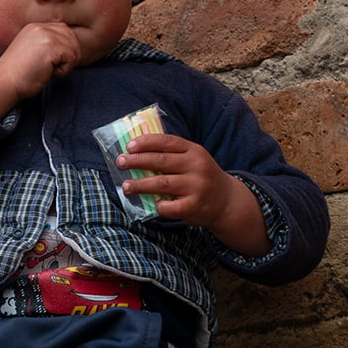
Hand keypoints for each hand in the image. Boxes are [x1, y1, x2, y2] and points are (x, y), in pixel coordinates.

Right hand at [0, 23, 82, 119]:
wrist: (3, 82)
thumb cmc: (18, 75)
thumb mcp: (33, 53)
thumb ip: (48, 46)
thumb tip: (72, 50)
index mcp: (35, 28)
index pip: (64, 31)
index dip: (65, 48)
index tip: (53, 63)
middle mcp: (41, 28)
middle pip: (72, 38)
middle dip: (68, 56)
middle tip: (52, 69)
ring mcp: (46, 35)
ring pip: (73, 50)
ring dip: (65, 65)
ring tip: (48, 71)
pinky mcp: (50, 47)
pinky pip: (71, 59)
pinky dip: (63, 71)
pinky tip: (47, 73)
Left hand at [119, 134, 270, 254]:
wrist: (226, 202)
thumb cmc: (201, 178)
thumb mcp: (193, 161)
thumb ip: (172, 156)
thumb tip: (136, 154)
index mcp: (194, 151)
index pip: (167, 142)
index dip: (146, 142)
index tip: (129, 145)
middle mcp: (197, 166)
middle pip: (161, 161)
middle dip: (137, 161)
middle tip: (121, 162)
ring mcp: (196, 186)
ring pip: (162, 183)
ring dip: (140, 184)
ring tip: (126, 186)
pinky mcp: (194, 206)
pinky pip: (170, 206)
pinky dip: (159, 205)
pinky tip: (154, 204)